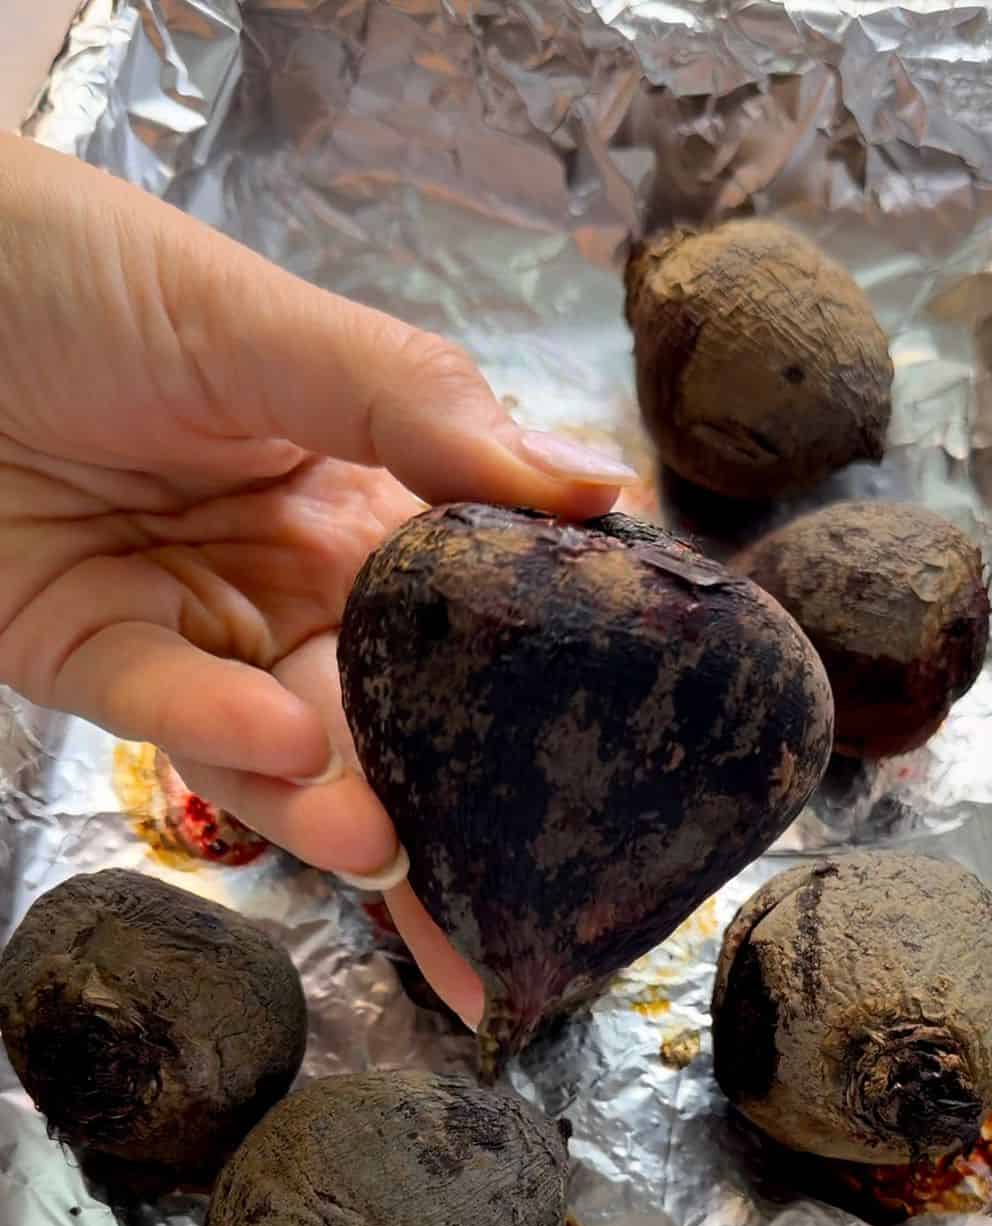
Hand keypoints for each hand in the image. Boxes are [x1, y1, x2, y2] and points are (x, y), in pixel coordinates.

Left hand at [0, 136, 633, 1021]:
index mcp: (356, 500)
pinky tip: (280, 746)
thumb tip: (596, 485)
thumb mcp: (267, 323)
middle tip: (507, 893)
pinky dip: (219, 735)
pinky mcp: (91, 660)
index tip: (609, 753)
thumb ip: (421, 409)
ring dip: (333, 804)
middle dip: (442, 806)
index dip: (527, 687)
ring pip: (278, 747)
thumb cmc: (88, 271)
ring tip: (388, 851)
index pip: (462, 615)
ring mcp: (191, 629)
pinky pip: (164, 713)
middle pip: (382, 715)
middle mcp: (286, 581)